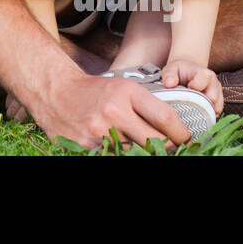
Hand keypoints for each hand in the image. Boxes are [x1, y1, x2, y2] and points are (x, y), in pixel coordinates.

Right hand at [26, 68, 191, 149]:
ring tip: (147, 149)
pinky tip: (124, 151)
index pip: (166, 118)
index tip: (187, 139)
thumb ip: (146, 106)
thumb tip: (174, 130)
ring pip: (137, 154)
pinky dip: (122, 154)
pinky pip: (114, 157)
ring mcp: (99, 132)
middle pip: (155, 142)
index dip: (182, 134)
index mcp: (126, 93)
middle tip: (173, 149)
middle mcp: (114, 111)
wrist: (55, 91)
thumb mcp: (122, 87)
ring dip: (145, 154)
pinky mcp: (86, 147)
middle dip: (168, 148)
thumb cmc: (93, 90)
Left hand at [162, 59, 223, 114]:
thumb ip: (169, 75)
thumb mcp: (171, 70)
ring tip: (192, 108)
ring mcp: (218, 94)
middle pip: (213, 97)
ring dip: (204, 111)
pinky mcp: (218, 104)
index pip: (205, 77)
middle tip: (188, 102)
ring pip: (216, 107)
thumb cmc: (178, 73)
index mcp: (203, 73)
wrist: (186, 75)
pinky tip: (197, 114)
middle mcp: (213, 83)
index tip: (188, 88)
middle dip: (199, 102)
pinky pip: (216, 114)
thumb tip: (169, 84)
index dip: (196, 85)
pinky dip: (207, 116)